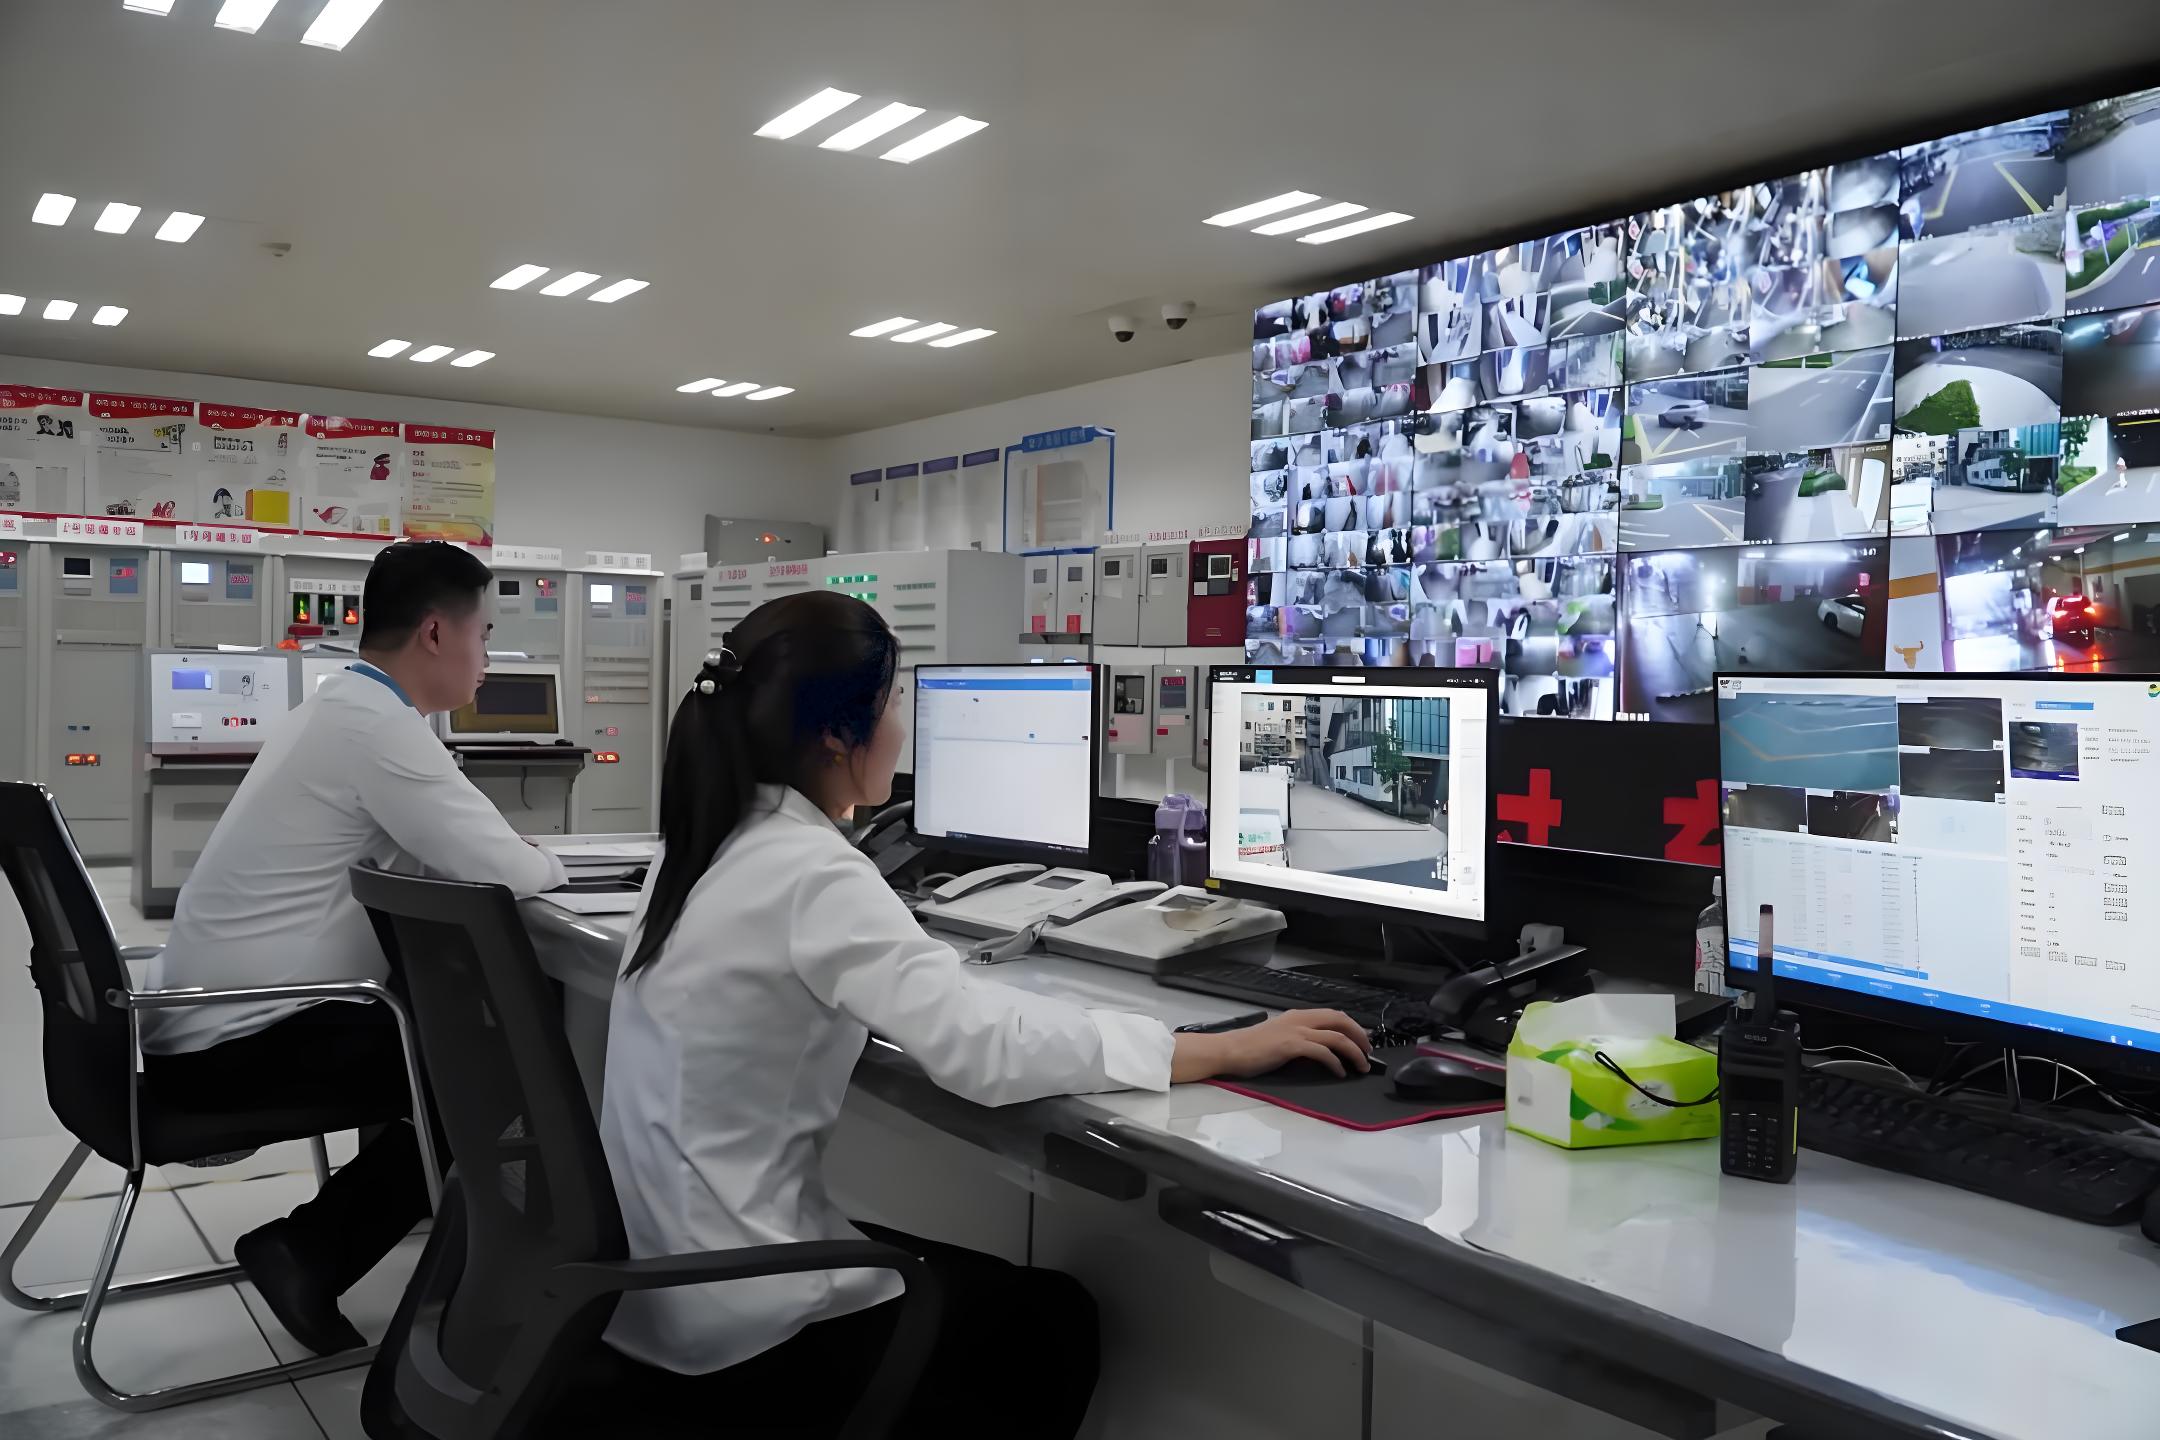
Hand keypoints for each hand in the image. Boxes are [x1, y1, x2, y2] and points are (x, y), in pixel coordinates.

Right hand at [1172, 1009, 1371, 1083]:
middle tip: (1368, 1052)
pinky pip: (1323, 1052)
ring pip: (1337, 1036)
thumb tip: (1320, 1049)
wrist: (1230, 1050)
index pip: (1333, 1014)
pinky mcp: (1291, 1045)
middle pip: (1340, 1020)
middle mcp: (1300, 1019)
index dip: (1353, 1026)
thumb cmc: (1251, 1047)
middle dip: (1359, 1036)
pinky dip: (1336, 1063)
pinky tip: (1340, 1073)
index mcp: (1297, 1015)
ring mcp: (1296, 1031)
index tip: (1362, 1040)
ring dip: (1354, 1051)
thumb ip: (1299, 1037)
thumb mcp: (1279, 1035)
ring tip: (1361, 1066)